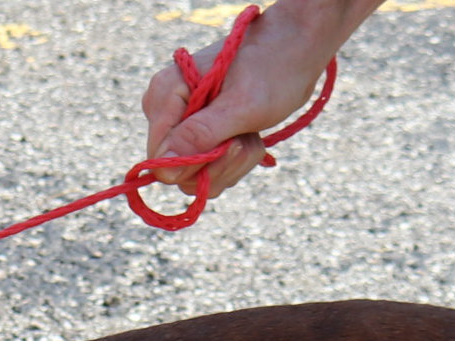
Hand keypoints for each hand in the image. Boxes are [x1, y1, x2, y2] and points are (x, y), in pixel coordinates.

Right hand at [143, 0, 382, 196]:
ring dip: (232, 162)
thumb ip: (200, 136)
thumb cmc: (272, 69)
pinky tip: (248, 136)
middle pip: (179, 171)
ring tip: (250, 133)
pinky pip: (209, 170)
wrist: (294, 51)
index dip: (195, 164)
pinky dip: (235, 160)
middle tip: (245, 139)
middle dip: (219, 163)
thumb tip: (163, 171)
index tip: (229, 145)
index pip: (160, 158)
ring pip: (198, 175)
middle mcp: (167, 112)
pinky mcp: (198, 135)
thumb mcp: (240, 106)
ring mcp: (182, 125)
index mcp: (165, 95)